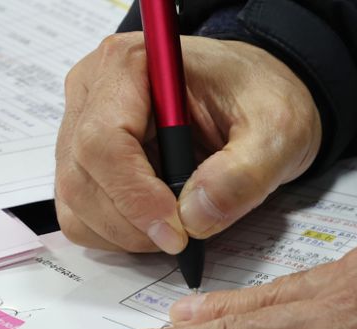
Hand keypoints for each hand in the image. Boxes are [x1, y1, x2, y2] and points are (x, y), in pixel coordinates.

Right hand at [55, 33, 320, 253]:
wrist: (254, 100)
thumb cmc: (259, 100)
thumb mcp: (278, 130)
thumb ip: (244, 173)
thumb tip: (194, 218)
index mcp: (131, 64)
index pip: (103, 140)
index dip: (135, 196)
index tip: (178, 232)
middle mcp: (93, 91)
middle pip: (82, 177)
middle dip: (134, 224)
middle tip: (187, 237)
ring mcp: (81, 127)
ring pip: (77, 203)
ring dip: (126, 233)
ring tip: (180, 223)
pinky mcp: (84, 162)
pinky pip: (80, 215)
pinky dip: (116, 235)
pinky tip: (158, 222)